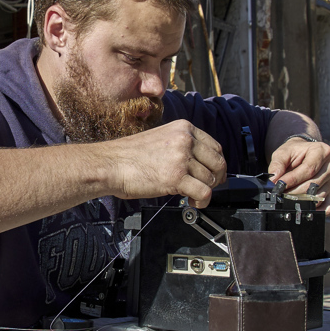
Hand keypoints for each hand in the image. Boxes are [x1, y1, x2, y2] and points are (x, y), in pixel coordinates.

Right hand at [103, 120, 227, 208]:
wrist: (111, 164)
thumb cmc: (129, 155)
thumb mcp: (161, 138)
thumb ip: (181, 145)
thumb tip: (199, 162)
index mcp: (183, 128)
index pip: (215, 146)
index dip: (217, 163)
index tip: (214, 173)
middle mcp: (185, 140)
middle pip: (218, 163)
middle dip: (216, 178)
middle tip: (208, 187)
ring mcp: (181, 158)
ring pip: (211, 179)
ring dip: (205, 191)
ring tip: (192, 196)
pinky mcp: (176, 178)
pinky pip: (204, 192)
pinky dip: (202, 201)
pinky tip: (192, 202)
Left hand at [267, 136, 329, 214]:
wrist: (302, 154)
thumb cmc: (294, 152)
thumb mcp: (283, 152)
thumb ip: (277, 164)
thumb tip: (274, 179)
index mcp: (321, 151)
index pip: (309, 169)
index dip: (293, 179)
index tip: (279, 185)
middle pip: (313, 184)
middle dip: (294, 192)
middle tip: (280, 194)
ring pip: (317, 196)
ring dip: (301, 201)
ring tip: (287, 198)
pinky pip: (326, 205)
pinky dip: (315, 210)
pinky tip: (303, 209)